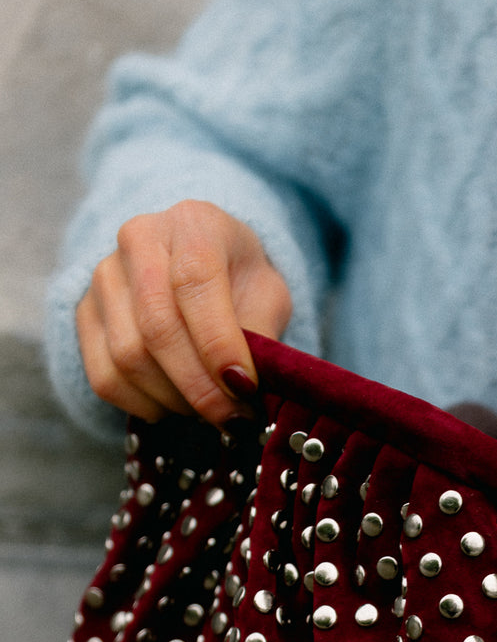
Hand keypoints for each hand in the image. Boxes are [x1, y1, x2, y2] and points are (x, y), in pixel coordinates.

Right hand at [76, 199, 292, 426]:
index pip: (195, 281)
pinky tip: (173, 404)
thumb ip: (261, 335)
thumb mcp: (268, 296)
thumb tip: (246, 389)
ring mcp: (104, 276)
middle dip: (199, 386)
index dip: (218, 342)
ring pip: (128, 358)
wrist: (197, 267)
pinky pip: (104, 377)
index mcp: (193, 224)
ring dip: (174, 399)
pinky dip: (143, 405)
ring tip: (207, 409)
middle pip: (157, 327)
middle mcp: (139, 240)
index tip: (243, 387)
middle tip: (231, 418)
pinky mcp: (84, 313)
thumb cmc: (239, 282)